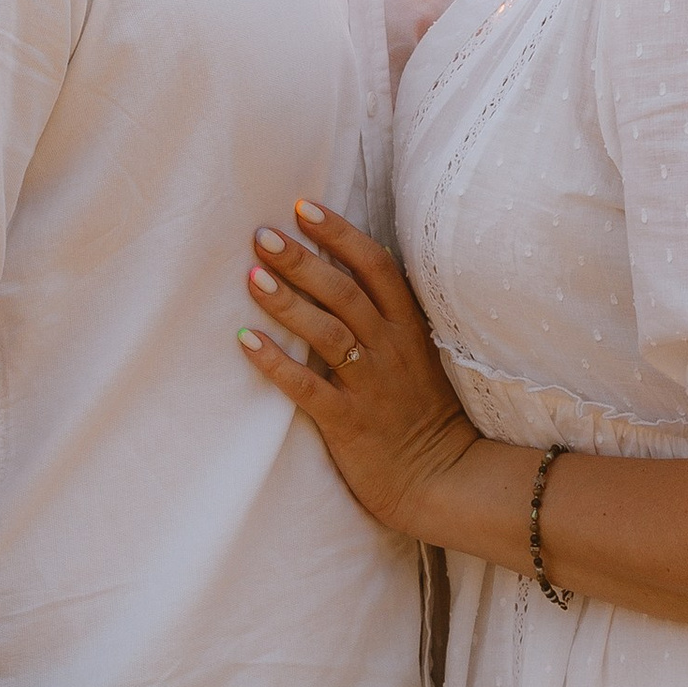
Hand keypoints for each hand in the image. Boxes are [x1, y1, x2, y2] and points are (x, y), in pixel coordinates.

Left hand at [237, 196, 479, 533]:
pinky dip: (275, 363)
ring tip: (251, 276)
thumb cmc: (419, 413)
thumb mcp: (413, 355)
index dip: (339, 233)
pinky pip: (308, 388)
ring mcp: (370, 386)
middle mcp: (390, 349)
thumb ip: (381, 318)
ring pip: (327, 333)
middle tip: (263, 234)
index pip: (376, 266)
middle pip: (345, 292)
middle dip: (302, 260)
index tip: (302, 207)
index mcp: (408, 327)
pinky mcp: (349, 423)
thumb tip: (332, 274)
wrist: (442, 480)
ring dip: (287, 302)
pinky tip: (245, 341)